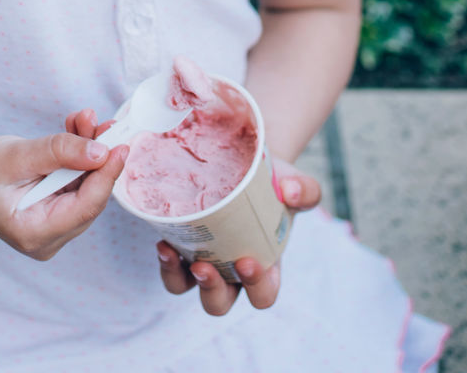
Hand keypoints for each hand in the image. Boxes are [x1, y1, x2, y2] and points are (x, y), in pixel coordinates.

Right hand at [0, 111, 127, 261]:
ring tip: (83, 118)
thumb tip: (101, 152)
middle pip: (88, 197)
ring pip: (85, 188)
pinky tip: (76, 130)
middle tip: (98, 120)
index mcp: (33, 234)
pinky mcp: (54, 214)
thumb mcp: (16, 155)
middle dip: (96, 156)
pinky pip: (76, 184)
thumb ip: (58, 152)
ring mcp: (51, 229)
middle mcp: (46, 239)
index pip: (84, 207)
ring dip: (88, 151)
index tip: (120, 144)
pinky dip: (78, 157)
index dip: (106, 175)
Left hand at [156, 156, 320, 315]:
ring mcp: (205, 261)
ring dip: (177, 278)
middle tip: (204, 266)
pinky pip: (171, 267)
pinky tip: (163, 241)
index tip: (246, 261)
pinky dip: (165, 260)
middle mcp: (232, 273)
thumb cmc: (274, 183)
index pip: (263, 296)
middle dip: (212, 291)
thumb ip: (304, 189)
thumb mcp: (295, 184)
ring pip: (187, 289)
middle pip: (220, 302)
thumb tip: (288, 191)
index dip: (256, 287)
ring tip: (171, 253)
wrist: (247, 164)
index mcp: (265, 267)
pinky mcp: (183, 246)